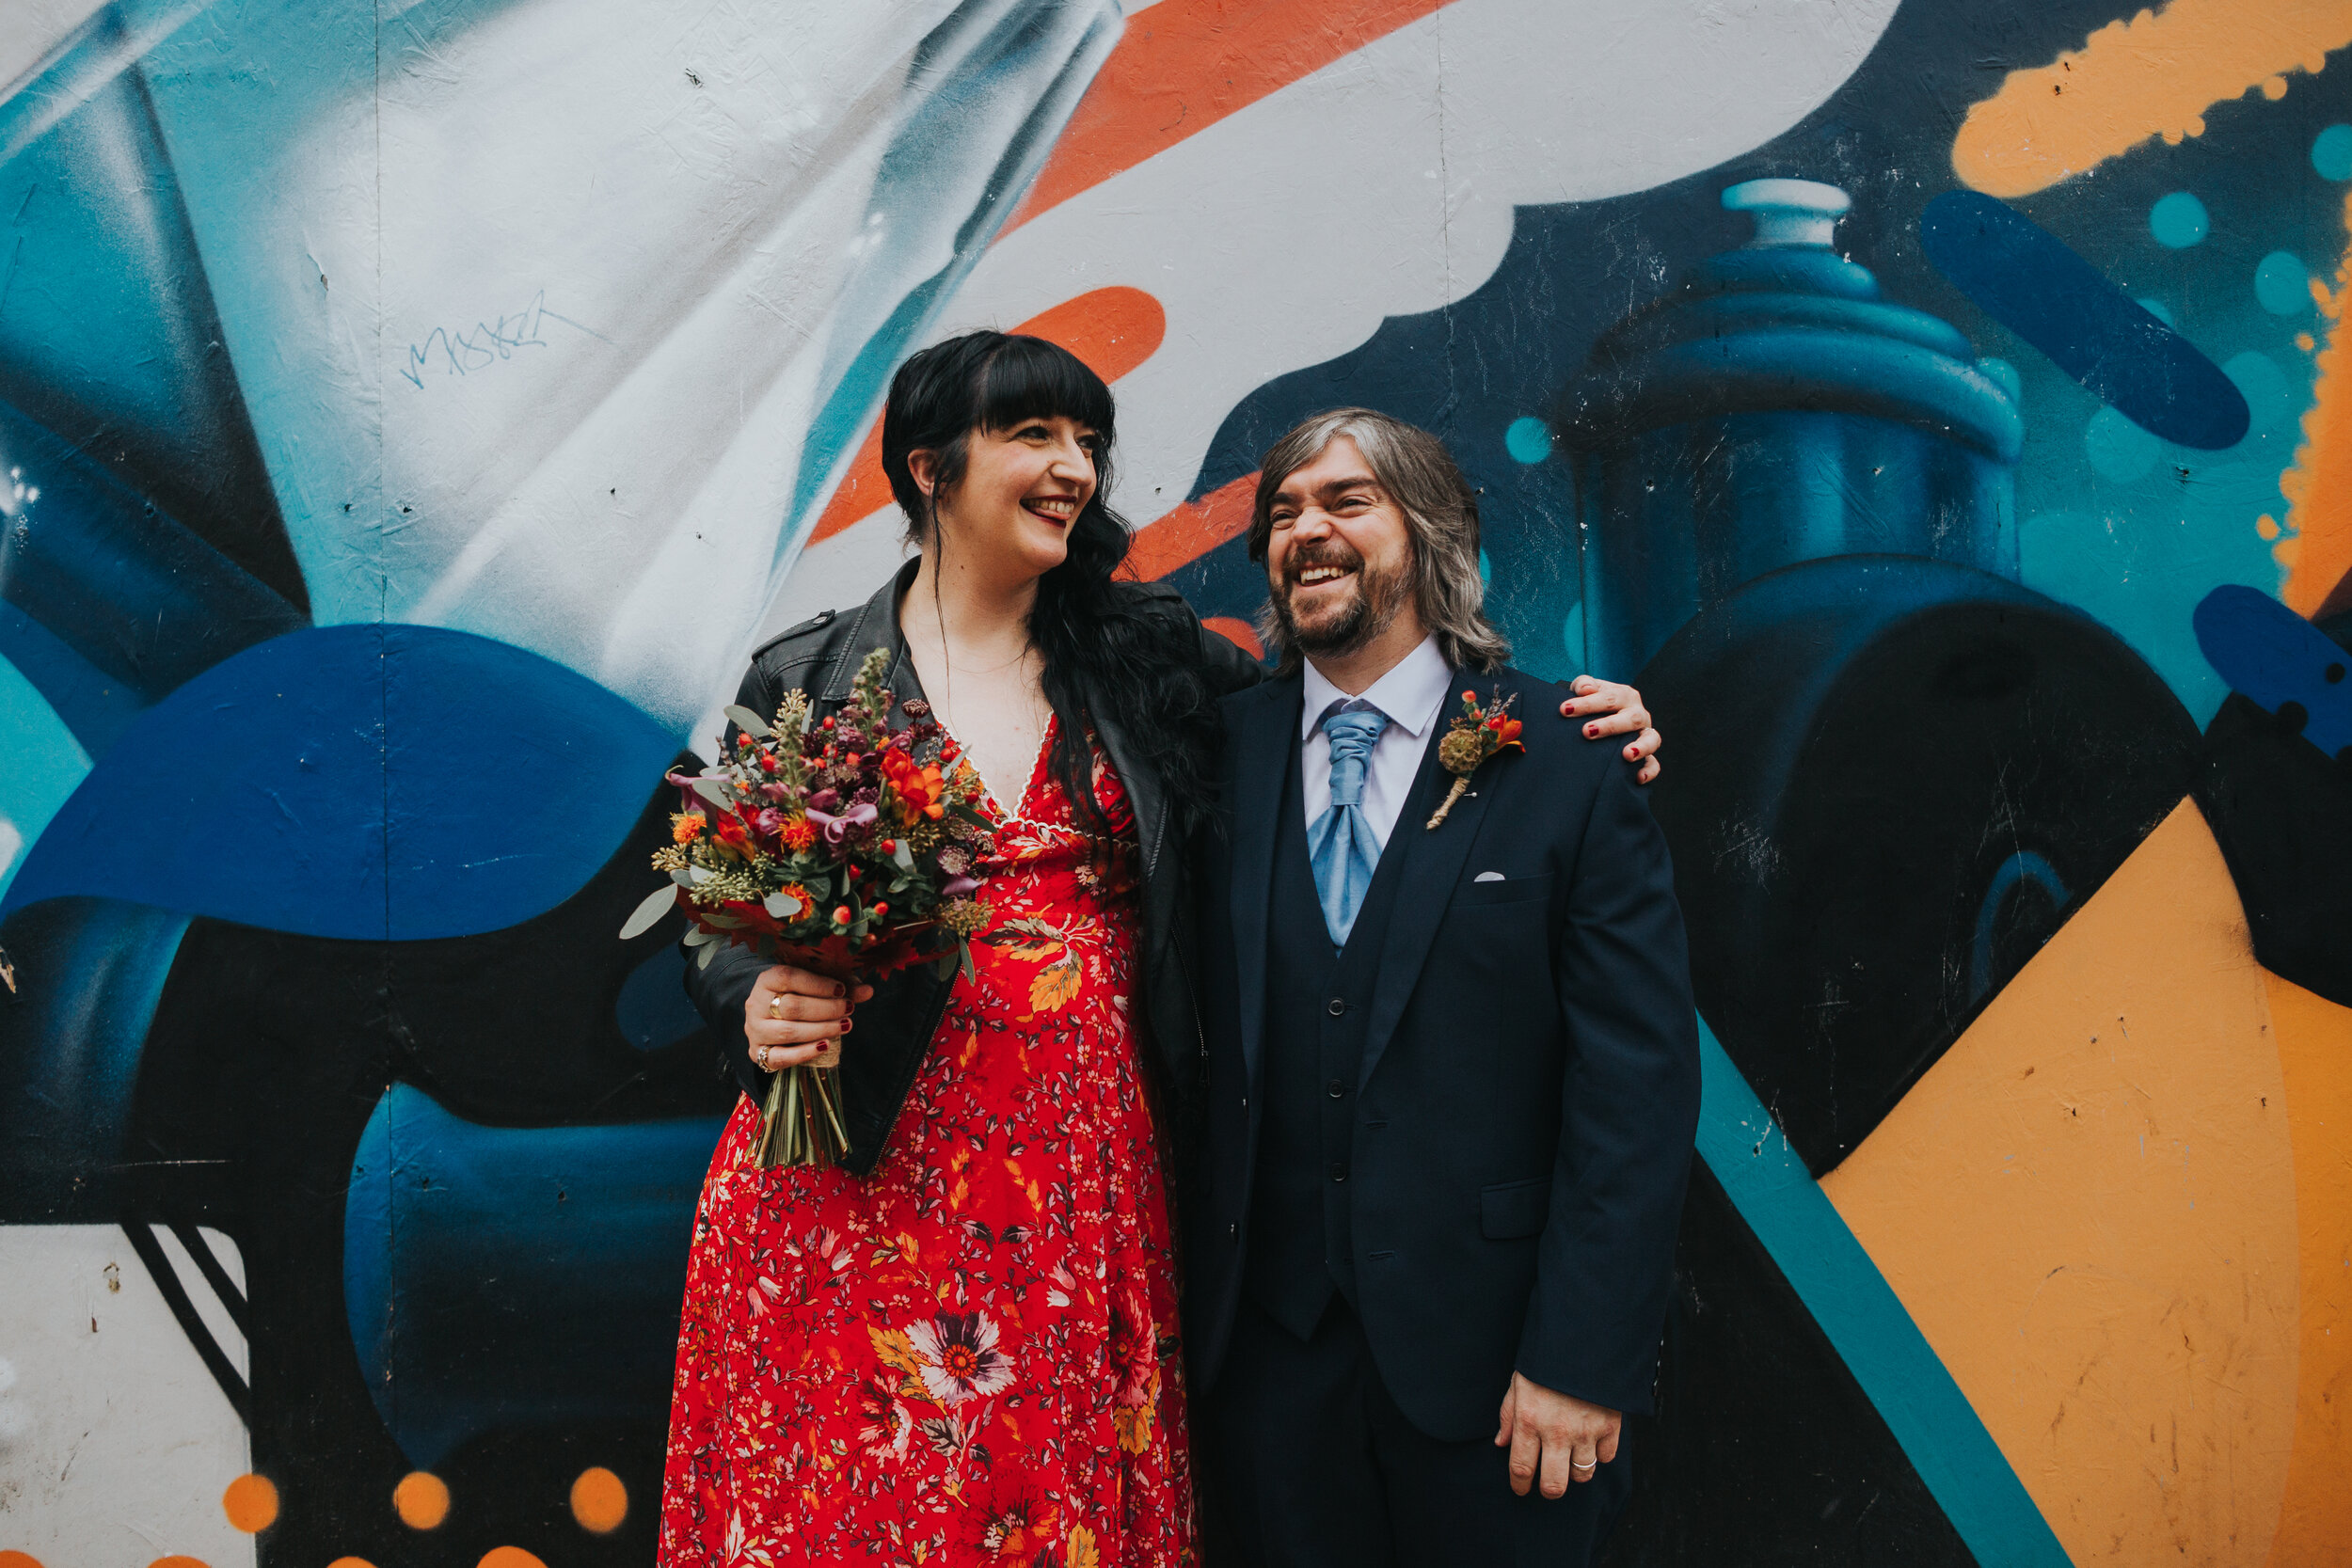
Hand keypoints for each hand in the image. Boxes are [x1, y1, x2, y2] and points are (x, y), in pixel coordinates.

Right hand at [744, 964, 872, 1073]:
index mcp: (767, 979)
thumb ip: (842, 987)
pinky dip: (804, 1053)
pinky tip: (825, 1046)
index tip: (842, 989)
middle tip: (848, 1009)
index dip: (818, 984)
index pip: (789, 977)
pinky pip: (779, 1057)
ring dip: (820, 1030)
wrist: (770, 1017)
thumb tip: (868, 991)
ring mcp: (754, 1029)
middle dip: (826, 1009)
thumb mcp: (817, 985)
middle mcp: (755, 1003)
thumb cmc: (798, 995)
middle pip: (791, 1007)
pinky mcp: (756, 1052)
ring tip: (844, 1026)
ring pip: (788, 1032)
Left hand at [1494, 1372, 1620, 1496]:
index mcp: (1528, 1421)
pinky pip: (1606, 1457)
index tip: (1521, 1489)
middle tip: (1548, 1484)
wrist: (1583, 1339)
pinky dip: (1600, 1454)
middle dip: (1549, 1490)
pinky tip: (1592, 1443)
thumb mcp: (1518, 1383)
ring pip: (1582, 1475)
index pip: (1521, 1469)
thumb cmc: (1546, 1361)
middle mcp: (1556, 1432)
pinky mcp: (1610, 1426)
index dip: (1519, 1486)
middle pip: (1554, 1484)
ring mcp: (1585, 1431)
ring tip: (1571, 1459)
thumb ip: (1508, 1415)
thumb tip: (1501, 1444)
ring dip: (1575, 1472)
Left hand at [1560, 676, 1660, 783]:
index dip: (1587, 704)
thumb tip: (1586, 689)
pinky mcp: (1647, 755)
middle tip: (1587, 732)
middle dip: (1609, 725)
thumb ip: (1583, 684)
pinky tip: (1638, 778)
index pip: (1609, 698)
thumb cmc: (1592, 704)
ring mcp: (1644, 735)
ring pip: (1651, 739)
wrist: (1600, 720)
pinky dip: (1649, 771)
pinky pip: (1653, 764)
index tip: (1565, 710)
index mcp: (1624, 696)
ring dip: (1641, 747)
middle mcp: (1638, 714)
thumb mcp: (1585, 690)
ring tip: (1627, 754)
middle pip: (1630, 718)